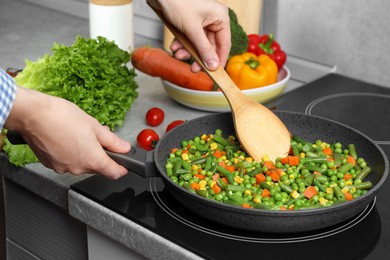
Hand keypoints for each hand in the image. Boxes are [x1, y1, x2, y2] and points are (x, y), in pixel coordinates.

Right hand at [4, 86, 130, 178]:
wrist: (32, 114)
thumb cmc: (60, 117)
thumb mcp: (94, 126)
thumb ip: (112, 141)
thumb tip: (124, 148)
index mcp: (92, 160)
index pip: (114, 173)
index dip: (122, 169)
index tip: (125, 165)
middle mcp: (77, 168)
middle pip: (97, 167)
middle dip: (100, 154)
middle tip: (97, 137)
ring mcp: (63, 168)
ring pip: (81, 164)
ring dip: (84, 153)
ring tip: (78, 134)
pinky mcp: (50, 164)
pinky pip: (66, 162)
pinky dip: (70, 153)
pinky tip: (66, 138)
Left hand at [158, 0, 230, 71]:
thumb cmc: (178, 3)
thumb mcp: (192, 30)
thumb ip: (204, 50)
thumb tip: (214, 66)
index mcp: (220, 18)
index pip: (224, 44)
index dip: (219, 60)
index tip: (215, 74)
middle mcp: (213, 19)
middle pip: (210, 46)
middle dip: (199, 57)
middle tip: (193, 69)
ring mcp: (202, 21)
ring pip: (199, 44)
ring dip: (188, 51)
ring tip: (178, 54)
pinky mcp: (192, 23)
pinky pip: (191, 39)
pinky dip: (183, 44)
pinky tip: (174, 46)